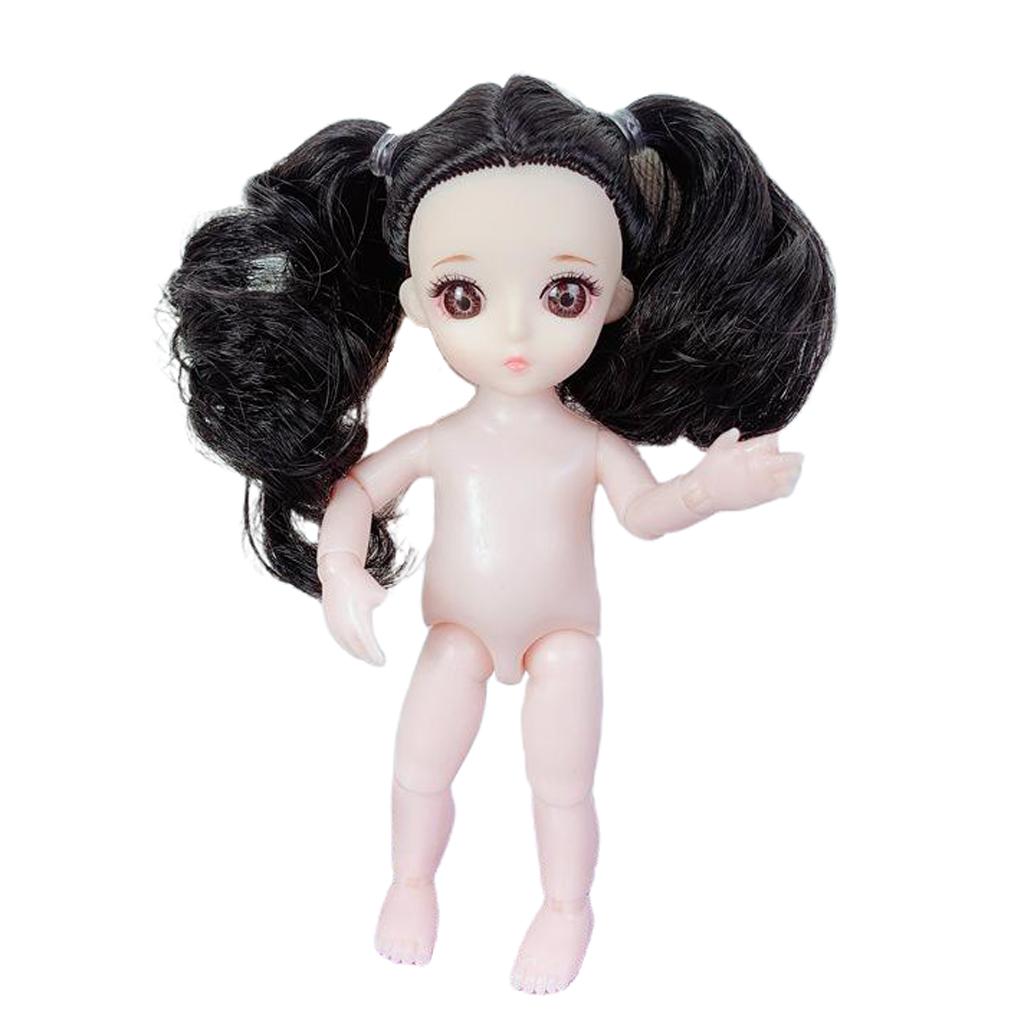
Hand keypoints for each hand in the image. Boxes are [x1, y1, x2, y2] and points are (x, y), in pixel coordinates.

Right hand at [317, 551, 386, 665]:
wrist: (338, 572)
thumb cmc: (361, 582)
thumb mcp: (380, 596)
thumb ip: (385, 611)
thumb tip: (387, 618)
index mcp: (359, 624)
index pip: (368, 647)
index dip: (375, 656)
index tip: (383, 662)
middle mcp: (345, 628)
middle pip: (357, 650)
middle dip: (367, 657)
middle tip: (377, 662)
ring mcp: (335, 625)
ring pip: (346, 645)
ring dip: (356, 652)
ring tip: (367, 656)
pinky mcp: (330, 621)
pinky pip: (339, 638)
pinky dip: (347, 644)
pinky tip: (354, 646)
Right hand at [682, 428, 803, 514]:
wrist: (703, 494)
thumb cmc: (709, 470)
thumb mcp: (718, 447)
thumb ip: (730, 437)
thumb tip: (736, 431)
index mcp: (754, 457)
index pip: (778, 447)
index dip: (783, 445)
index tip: (782, 444)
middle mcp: (763, 471)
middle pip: (792, 463)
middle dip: (795, 459)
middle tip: (796, 458)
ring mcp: (764, 486)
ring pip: (791, 479)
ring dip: (795, 473)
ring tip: (794, 470)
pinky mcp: (762, 498)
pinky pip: (784, 492)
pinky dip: (788, 486)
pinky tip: (785, 483)